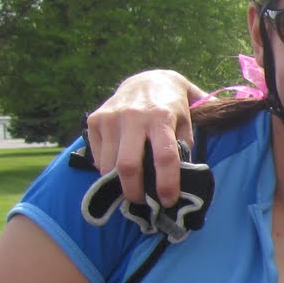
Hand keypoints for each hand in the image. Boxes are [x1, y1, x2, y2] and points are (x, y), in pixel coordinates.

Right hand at [85, 72, 195, 205]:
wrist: (148, 80)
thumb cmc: (173, 107)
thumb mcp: (188, 121)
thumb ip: (186, 147)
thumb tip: (185, 179)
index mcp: (162, 117)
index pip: (165, 157)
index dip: (167, 184)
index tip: (168, 201)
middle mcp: (134, 116)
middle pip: (128, 166)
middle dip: (133, 191)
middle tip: (140, 202)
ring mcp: (111, 117)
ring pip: (108, 164)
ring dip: (118, 183)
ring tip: (130, 187)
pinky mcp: (95, 119)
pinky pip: (97, 156)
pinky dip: (106, 168)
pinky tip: (117, 167)